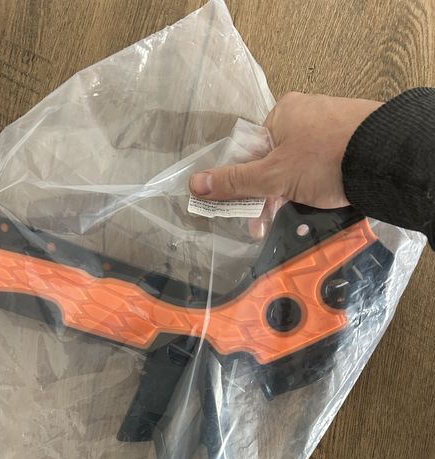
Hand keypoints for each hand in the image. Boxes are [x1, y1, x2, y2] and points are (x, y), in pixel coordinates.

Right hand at [189, 92, 382, 208]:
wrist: (385, 157)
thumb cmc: (325, 158)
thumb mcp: (273, 175)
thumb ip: (235, 182)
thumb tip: (195, 184)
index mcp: (282, 113)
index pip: (250, 150)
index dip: (244, 182)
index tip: (244, 209)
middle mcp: (305, 115)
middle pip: (272, 160)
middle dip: (266, 194)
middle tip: (263, 223)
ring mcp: (329, 128)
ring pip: (296, 167)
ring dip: (288, 195)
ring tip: (290, 217)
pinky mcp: (348, 144)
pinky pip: (320, 167)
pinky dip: (313, 187)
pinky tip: (316, 203)